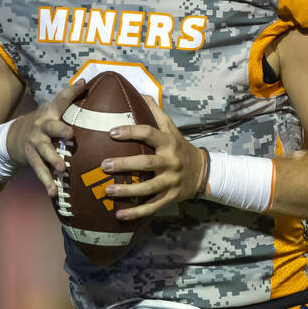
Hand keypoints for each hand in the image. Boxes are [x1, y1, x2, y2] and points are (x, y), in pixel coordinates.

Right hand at [6, 78, 86, 196]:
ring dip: (53, 160)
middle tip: (71, 136)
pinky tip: (54, 192)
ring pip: (44, 152)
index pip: (61, 99)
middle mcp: (41, 127)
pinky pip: (40, 171)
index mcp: (49, 114)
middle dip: (60, 131)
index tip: (81, 84)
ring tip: (63, 168)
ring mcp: (35, 144)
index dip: (71, 91)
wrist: (10, 139)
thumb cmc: (41, 123)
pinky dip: (47, 182)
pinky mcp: (31, 159)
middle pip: (51, 128)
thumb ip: (68, 98)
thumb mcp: (51, 110)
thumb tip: (84, 81)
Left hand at [97, 96, 206, 220]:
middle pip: (147, 163)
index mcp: (169, 142)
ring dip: (127, 191)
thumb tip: (139, 93)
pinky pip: (152, 206)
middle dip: (125, 164)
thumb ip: (156, 112)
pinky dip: (136, 213)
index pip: (149, 133)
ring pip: (148, 188)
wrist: (203, 172)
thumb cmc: (180, 147)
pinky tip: (119, 216)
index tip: (112, 132)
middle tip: (104, 164)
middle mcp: (170, 161)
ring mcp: (171, 181)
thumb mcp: (172, 128)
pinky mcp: (170, 197)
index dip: (131, 132)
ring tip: (107, 191)